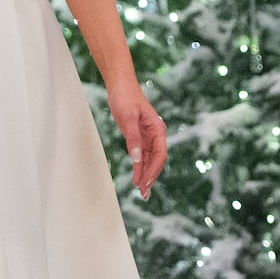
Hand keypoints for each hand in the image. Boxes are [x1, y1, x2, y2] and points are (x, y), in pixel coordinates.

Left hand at [107, 82, 166, 198]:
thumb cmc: (125, 97)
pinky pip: (141, 155)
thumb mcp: (127, 117)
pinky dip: (139, 166)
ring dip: (145, 174)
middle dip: (151, 177)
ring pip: (149, 160)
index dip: (153, 170)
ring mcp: (147, 136)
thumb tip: (137, 158)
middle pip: (156, 160)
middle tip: (144, 194)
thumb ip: (133, 138)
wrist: (119, 85)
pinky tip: (137, 177)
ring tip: (141, 191)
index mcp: (157, 129)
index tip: (145, 182)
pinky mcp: (138, 136)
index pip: (159, 154)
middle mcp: (155, 134)